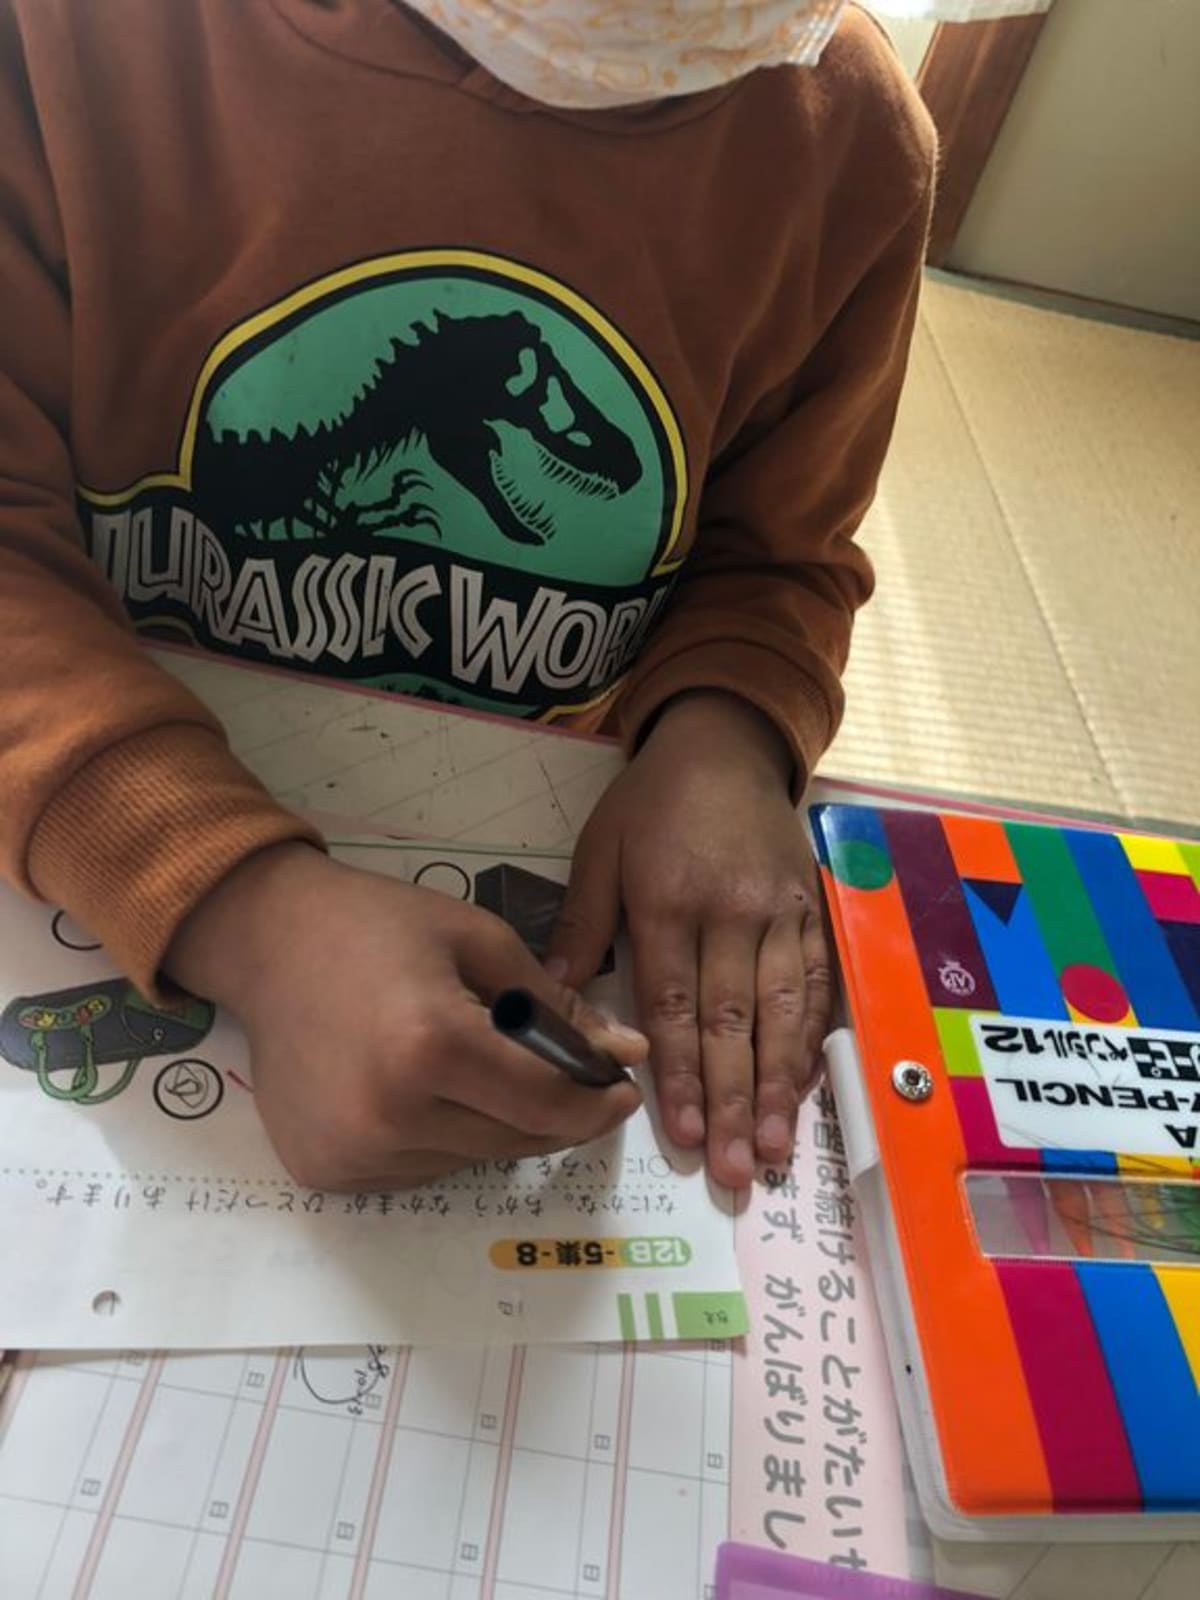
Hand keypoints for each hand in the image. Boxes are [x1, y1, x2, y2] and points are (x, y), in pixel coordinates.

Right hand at [164, 843, 645, 1188]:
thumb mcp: (478, 940)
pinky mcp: (325, 1172)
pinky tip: (417, 1086)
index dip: (597, 1103)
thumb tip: (626, 1053)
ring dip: (493, 1122)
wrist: (265, 942)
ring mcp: (353, 1152)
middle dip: (555, 1111)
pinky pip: (419, 1170)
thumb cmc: (376, 925)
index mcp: (431, 1046)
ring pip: (472, 1160)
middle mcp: (389, 1114)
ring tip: (465, 1062)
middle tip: (565, 1073)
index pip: (548, 1105)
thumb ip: (555, 1005)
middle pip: (517, 1140)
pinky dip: (440, 1137)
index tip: (619, 1088)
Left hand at [548, 692, 831, 1187]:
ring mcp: (780, 914)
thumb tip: (552, 1003)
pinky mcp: (812, 911)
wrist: (724, 745)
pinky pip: (817, 984)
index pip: (673, 1005)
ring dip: (781, 1088)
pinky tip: (807, 1090)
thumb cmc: (650, 803)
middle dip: (734, 1102)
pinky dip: (812, 1041)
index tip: (685, 1136)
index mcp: (667, 902)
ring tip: (778, 1150)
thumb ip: (583, 926)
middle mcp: (730, 913)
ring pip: (782, 1013)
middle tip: (739, 1171)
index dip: (679, 1075)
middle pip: (732, 1023)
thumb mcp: (599, 850)